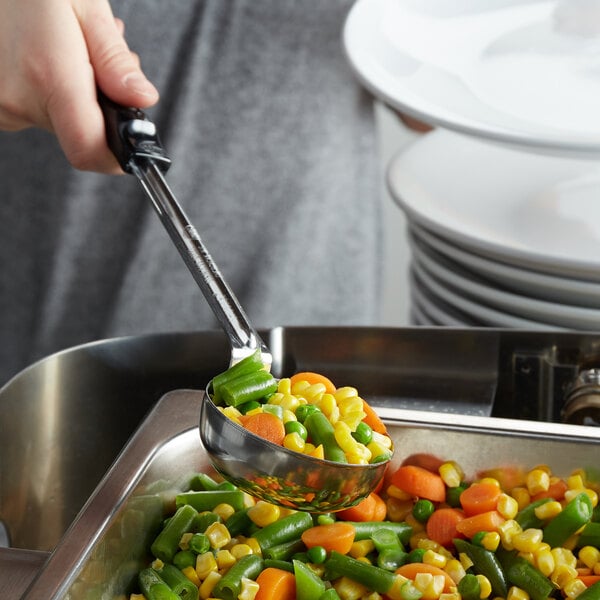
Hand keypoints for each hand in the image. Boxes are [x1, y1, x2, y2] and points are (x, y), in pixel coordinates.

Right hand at [0, 0, 158, 172]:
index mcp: (48, 75)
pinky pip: (37, 111)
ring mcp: (1, 105)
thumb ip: (115, 61)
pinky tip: (48, 58)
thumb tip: (143, 100)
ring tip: (68, 50)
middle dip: (102, 107)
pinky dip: (52, 93)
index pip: (88, 150)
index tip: (133, 146)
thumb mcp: (87, 6)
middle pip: (81, 134)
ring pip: (61, 122)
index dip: (116, 158)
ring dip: (78, 96)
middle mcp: (19, 98)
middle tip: (98, 63)